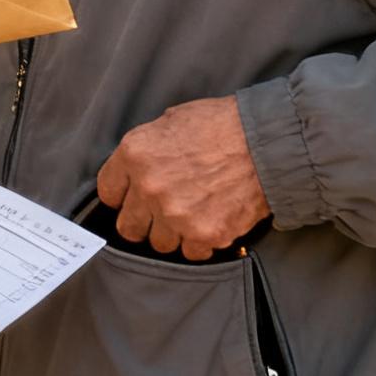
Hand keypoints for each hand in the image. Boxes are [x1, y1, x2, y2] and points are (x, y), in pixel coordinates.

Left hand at [96, 95, 268, 259]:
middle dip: (144, 222)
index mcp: (134, 155)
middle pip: (129, 227)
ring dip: (174, 234)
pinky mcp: (205, 234)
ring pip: (160, 244)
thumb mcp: (169, 122)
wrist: (267, 141)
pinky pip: (192, 253)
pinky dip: (201, 242)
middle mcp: (149, 187)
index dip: (123, 196)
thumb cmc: (220, 125)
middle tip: (163, 213)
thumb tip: (133, 173)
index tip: (134, 198)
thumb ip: (145, 151)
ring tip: (194, 213)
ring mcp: (176, 214)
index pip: (108, 192)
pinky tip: (213, 221)